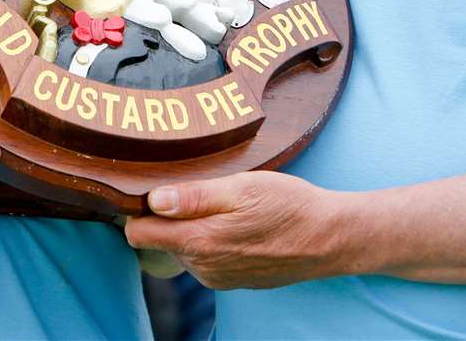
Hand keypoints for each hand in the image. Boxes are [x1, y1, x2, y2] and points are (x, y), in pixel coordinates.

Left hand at [123, 171, 352, 289]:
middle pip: (159, 240)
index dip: (139, 208)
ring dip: (191, 226)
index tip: (154, 186)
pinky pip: (204, 258)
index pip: (137, 233)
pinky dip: (210, 239)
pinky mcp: (231, 280)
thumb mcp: (242, 187)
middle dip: (168, 215)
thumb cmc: (288, 205)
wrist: (329, 238)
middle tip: (198, 187)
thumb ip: (195, 197)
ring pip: (182, 248)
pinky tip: (235, 221)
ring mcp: (217, 277)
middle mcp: (202, 267)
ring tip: (222, 202)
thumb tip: (154, 200)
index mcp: (199, 242)